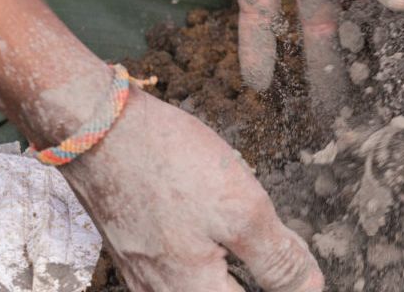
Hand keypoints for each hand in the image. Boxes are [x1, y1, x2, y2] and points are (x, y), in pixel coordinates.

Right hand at [63, 94, 322, 290]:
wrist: (93, 127)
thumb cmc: (165, 163)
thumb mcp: (241, 209)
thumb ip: (277, 258)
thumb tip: (310, 288)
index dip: (285, 289)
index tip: (300, 276)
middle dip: (254, 282)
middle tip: (287, 268)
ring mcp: (141, 275)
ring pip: (198, 288)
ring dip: (229, 279)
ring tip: (258, 262)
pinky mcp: (132, 251)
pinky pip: (177, 277)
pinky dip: (206, 270)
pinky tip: (218, 244)